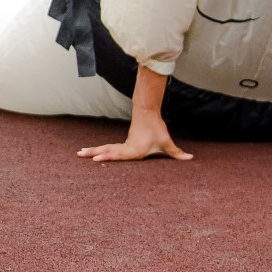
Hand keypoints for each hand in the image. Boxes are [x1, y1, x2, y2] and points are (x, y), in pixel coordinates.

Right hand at [78, 113, 192, 162]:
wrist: (147, 112)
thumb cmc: (156, 128)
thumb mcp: (166, 142)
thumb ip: (177, 153)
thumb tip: (191, 158)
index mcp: (134, 149)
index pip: (119, 154)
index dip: (108, 157)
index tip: (96, 159)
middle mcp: (126, 147)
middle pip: (107, 150)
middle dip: (93, 153)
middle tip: (79, 154)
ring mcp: (123, 144)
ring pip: (106, 148)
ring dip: (93, 150)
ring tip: (80, 153)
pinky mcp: (123, 143)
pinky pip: (109, 147)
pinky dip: (99, 150)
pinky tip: (91, 153)